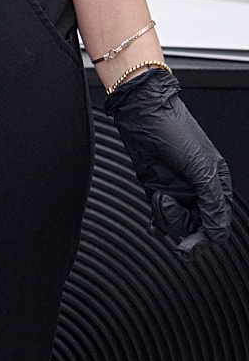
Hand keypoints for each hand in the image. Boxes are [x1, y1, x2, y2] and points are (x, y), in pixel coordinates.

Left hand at [105, 66, 232, 257]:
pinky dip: (158, 223)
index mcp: (217, 185)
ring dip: (167, 217)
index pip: (218, 224)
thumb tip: (216, 232)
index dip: (206, 239)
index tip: (189, 247)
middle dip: (183, 227)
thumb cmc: (175, 131)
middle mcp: (198, 190)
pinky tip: (154, 227)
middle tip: (173, 226)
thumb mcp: (201, 168)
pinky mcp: (157, 188)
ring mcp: (178, 190)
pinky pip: (160, 215)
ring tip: (161, 199)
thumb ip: (212, 202)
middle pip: (197, 227)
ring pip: (177, 223)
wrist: (143, 113)